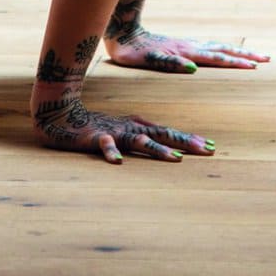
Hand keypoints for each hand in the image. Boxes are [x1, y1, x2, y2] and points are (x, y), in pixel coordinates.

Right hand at [32, 93, 214, 162]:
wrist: (63, 114)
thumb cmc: (97, 124)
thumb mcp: (125, 128)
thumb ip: (145, 135)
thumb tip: (169, 145)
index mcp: (139, 125)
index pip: (169, 132)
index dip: (190, 139)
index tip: (212, 146)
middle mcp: (131, 128)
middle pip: (163, 134)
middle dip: (186, 143)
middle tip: (208, 150)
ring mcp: (115, 132)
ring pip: (140, 141)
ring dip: (158, 149)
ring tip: (176, 159)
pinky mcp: (97, 137)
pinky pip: (106, 146)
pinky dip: (112, 152)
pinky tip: (118, 161)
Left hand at [107, 28, 270, 72]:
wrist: (123, 32)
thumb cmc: (133, 51)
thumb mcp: (148, 60)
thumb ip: (170, 63)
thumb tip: (192, 68)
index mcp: (186, 53)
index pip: (216, 59)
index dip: (236, 63)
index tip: (255, 66)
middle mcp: (190, 47)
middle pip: (224, 50)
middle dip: (246, 55)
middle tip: (267, 58)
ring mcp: (187, 45)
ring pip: (218, 47)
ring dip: (237, 51)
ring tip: (254, 55)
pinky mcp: (181, 45)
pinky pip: (209, 47)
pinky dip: (223, 50)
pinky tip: (223, 52)